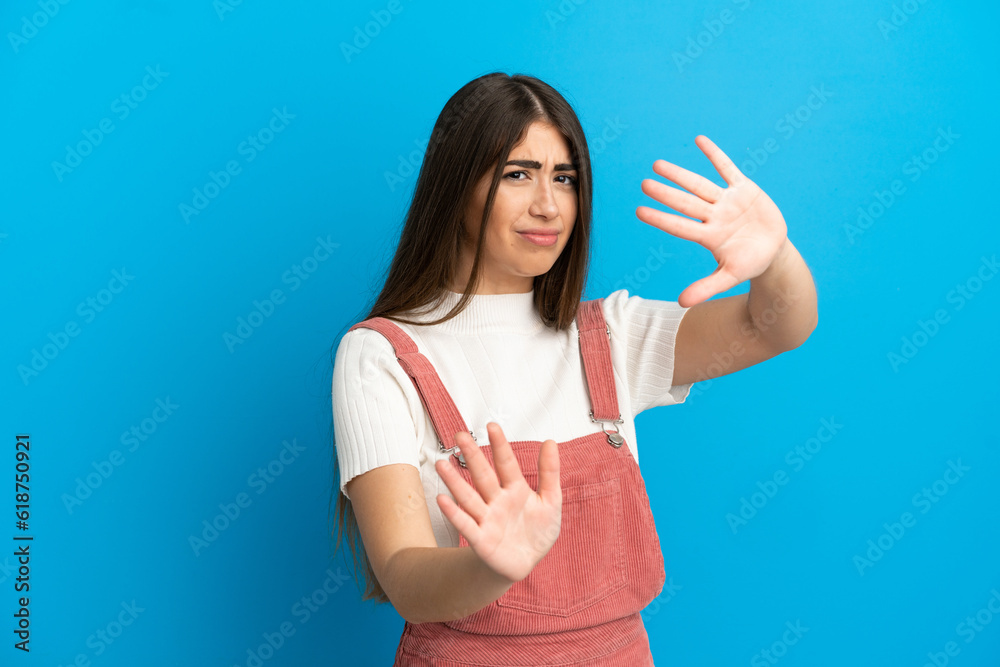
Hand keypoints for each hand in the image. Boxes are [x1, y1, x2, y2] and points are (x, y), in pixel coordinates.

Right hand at [434, 422, 561, 583]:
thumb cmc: (537, 531)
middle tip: (460, 436)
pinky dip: (454, 513)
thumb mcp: (551, 501)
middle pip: (483, 475)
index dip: (500, 445)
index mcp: (515, 489)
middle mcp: (497, 500)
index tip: (492, 426)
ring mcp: (487, 519)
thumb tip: (550, 442)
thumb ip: (549, 472)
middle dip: (472, 456)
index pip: (506, 463)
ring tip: (441, 464)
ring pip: (468, 497)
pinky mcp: (481, 540)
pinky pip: (466, 525)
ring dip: (454, 481)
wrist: (528, 562)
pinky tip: (442, 499)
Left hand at [636, 135, 788, 307]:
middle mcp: (713, 216)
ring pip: (700, 184)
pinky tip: (699, 140)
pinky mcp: (744, 189)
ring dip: (680, 174)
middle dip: (666, 193)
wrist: (773, 252)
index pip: (680, 226)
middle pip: (686, 203)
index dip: (661, 219)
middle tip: (644, 183)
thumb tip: (681, 303)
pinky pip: (727, 168)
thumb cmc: (749, 264)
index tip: (639, 211)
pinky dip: (715, 155)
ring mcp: (727, 201)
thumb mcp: (730, 278)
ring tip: (657, 164)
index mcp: (709, 236)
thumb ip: (706, 288)